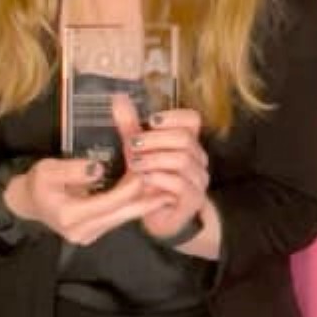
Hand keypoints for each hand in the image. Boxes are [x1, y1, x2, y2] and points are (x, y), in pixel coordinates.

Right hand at [3, 155, 153, 245]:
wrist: (28, 203)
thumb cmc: (38, 183)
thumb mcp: (48, 170)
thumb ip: (73, 170)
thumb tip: (98, 168)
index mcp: (71, 216)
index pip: (111, 202)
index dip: (132, 185)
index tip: (149, 168)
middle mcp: (83, 231)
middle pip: (124, 213)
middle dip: (147, 196)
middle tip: (170, 182)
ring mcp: (90, 234)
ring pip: (124, 217)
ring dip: (144, 201)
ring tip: (166, 185)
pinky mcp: (95, 231)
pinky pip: (119, 217)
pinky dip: (134, 204)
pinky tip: (150, 192)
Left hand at [112, 95, 211, 244]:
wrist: (158, 217)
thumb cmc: (150, 181)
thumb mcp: (137, 151)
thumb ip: (130, 127)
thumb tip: (118, 98)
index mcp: (189, 142)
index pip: (192, 119)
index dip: (173, 117)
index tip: (149, 121)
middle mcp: (198, 158)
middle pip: (185, 138)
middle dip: (155, 140)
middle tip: (132, 145)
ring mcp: (199, 179)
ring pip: (182, 160)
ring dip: (154, 159)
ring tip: (134, 164)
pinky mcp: (193, 199)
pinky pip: (180, 183)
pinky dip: (159, 178)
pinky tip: (143, 180)